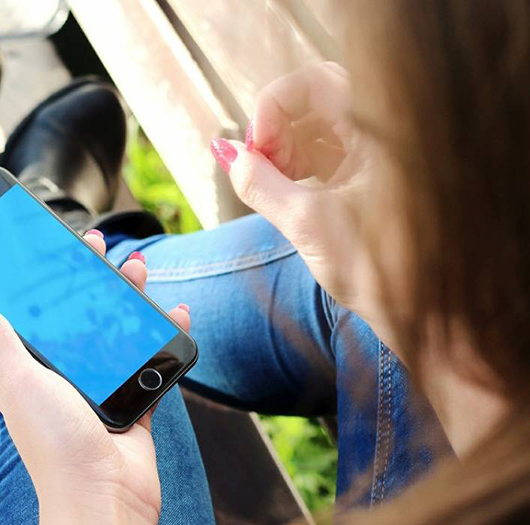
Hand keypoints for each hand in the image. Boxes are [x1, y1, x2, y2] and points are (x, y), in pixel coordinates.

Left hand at [0, 234, 190, 524]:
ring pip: (120, 333)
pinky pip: (151, 363)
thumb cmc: (54, 442)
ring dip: (130, 299)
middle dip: (92, 280)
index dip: (48, 279)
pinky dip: (164, 337)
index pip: (41, 313)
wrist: (103, 497)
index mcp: (36, 370)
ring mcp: (103, 390)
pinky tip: (175, 314)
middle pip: (83, 316)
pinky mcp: (135, 404)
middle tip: (100, 248)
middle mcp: (68, 377)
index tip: (57, 248)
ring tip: (138, 270)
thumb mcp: (20, 382)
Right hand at [213, 62, 396, 348]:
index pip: (316, 83)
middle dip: (276, 130)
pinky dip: (299, 166)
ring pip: (318, 128)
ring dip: (284, 150)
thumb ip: (259, 185)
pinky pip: (328, 153)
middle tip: (255, 168)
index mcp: (383, 131)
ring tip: (268, 185)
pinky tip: (285, 191)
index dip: (274, 106)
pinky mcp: (372, 177)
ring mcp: (379, 155)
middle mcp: (385, 133)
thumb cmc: (380, 272)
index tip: (253, 148)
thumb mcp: (307, 225)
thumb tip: (225, 154)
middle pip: (315, 102)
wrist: (425, 315)